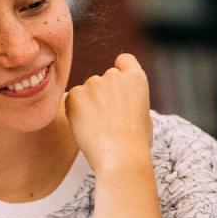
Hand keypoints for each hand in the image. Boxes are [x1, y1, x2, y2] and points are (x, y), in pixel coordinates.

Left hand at [65, 54, 152, 173]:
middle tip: (107, 120)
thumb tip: (120, 100)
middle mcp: (115, 75)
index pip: (124, 60)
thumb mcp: (143, 115)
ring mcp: (93, 83)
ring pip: (88, 90)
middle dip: (104, 93)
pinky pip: (73, 99)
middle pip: (105, 78)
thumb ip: (130, 99)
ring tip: (98, 128)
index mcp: (136, 79)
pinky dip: (76, 111)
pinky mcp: (75, 94)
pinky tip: (86, 128)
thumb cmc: (135, 143)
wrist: (120, 157)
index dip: (120, 71)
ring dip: (89, 103)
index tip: (118, 86)